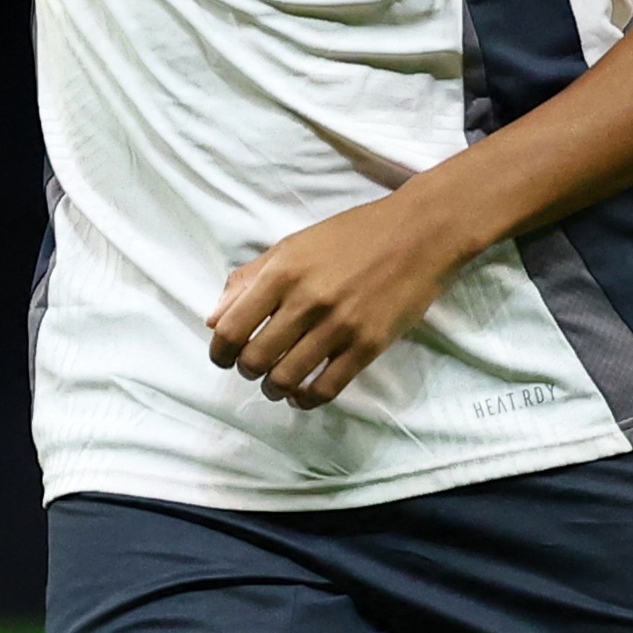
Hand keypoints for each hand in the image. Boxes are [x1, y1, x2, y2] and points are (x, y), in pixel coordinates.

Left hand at [209, 191, 473, 409]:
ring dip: (273, 389)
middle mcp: (306, 300)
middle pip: (255, 360)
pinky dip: (306, 399)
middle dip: (248, 371)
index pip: (230, 329)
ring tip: (277, 384)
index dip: (219, 352)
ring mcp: (339, 325)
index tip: (224, 358)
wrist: (420, 233)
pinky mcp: (368, 345)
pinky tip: (303, 395)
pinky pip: (326, 389)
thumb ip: (249, 280)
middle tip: (255, 369)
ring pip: (286, 379)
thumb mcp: (292, 245)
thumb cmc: (352, 235)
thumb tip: (213, 320)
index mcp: (281, 272)